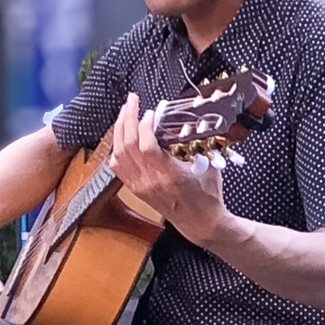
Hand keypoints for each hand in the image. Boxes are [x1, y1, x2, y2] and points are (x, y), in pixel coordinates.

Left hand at [108, 93, 225, 242]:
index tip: (151, 112)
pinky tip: (121, 137)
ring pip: (118, 155)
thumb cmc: (207, 196)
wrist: (201, 223)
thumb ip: (195, 145)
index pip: (146, 146)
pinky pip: (117, 167)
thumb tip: (187, 123)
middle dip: (127, 119)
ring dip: (119, 130)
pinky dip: (117, 149)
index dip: (144, 125)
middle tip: (132, 101)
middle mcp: (150, 181)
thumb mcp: (207, 166)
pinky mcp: (136, 190)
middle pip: (127, 146)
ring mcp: (140, 186)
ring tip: (125, 113)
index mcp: (169, 175)